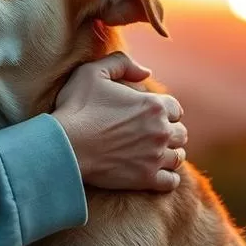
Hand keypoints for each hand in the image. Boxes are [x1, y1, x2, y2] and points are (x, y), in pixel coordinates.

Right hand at [51, 52, 187, 191]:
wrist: (64, 145)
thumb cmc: (77, 108)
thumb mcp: (93, 72)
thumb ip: (121, 63)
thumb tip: (145, 72)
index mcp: (153, 105)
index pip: (175, 109)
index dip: (164, 111)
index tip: (152, 116)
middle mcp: (160, 131)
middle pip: (180, 133)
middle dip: (170, 133)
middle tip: (153, 136)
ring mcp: (155, 157)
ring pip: (178, 157)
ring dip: (170, 154)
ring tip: (156, 154)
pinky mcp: (146, 179)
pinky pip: (171, 181)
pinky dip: (167, 177)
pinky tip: (156, 174)